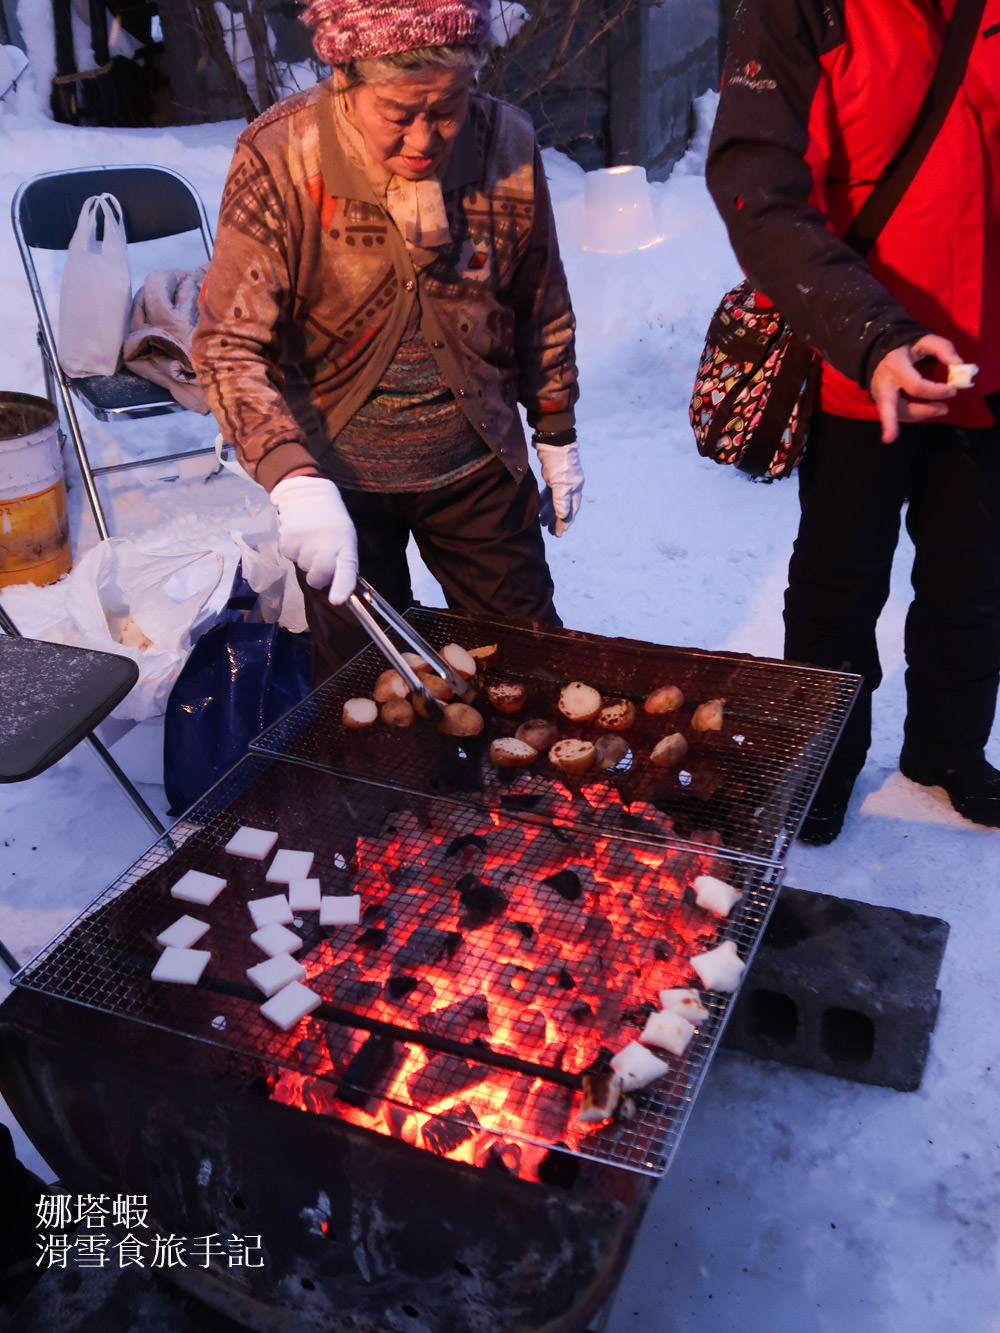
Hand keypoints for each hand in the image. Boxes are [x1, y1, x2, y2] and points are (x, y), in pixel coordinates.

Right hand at [269, 474, 358, 603]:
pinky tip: (298, 535)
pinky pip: (289, 556)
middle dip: (317, 578)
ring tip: (308, 539)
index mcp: (345, 542)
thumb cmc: (329, 520)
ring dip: (304, 559)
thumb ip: (342, 560)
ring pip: (303, 566)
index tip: (336, 600)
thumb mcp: (344, 536)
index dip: (342, 586)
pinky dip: (292, 550)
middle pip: (320, 575)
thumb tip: (336, 586)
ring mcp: (307, 539)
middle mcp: (327, 541)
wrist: (306, 493)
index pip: (347, 569)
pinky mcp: (288, 536)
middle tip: (317, 564)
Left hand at [534, 440, 583, 536]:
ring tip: (542, 522)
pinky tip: (540, 506)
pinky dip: (546, 500)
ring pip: (556, 500)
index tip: (558, 534)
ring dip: (550, 512)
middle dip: (558, 520)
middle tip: (551, 532)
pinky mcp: (553, 474)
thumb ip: (561, 500)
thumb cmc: (558, 460)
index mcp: (575, 488)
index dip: (565, 523)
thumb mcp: (560, 482)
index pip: (571, 510)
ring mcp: (562, 479)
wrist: (553, 439)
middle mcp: (570, 485)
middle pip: (565, 507)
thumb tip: (564, 517)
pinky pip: (550, 492)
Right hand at [869, 335, 959, 443]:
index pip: (915, 386)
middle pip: (889, 408)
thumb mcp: (923, 340)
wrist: (876, 348)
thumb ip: (942, 348)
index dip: (936, 392)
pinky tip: (927, 412)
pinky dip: (912, 415)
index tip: (952, 390)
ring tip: (940, 410)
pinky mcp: (879, 400)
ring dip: (918, 416)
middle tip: (899, 435)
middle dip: (893, 423)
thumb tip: (958, 363)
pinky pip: (895, 413)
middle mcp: (884, 383)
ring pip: (895, 413)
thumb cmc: (903, 346)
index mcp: (895, 366)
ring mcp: (879, 394)